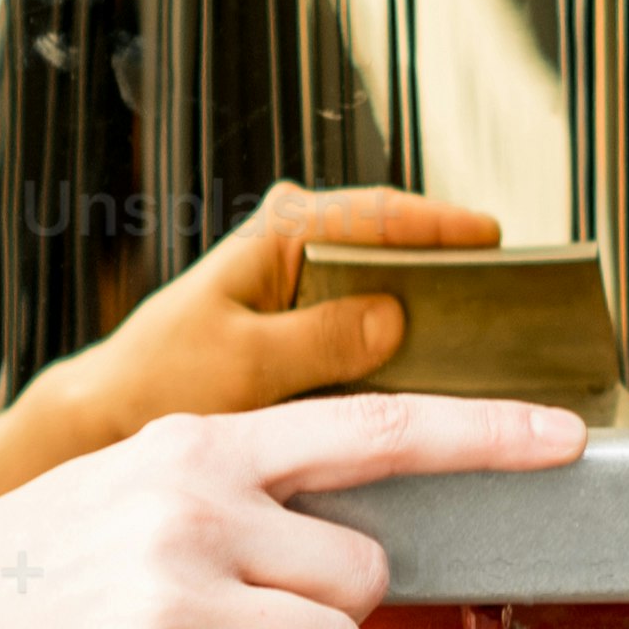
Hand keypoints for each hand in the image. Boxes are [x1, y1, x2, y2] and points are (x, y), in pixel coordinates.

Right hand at [0, 388, 579, 628]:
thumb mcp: (105, 491)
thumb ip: (215, 489)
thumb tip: (317, 508)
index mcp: (190, 448)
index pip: (370, 427)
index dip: (482, 435)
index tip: (566, 436)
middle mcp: (192, 509)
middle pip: (368, 578)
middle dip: (320, 618)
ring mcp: (172, 599)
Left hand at [52, 186, 483, 430]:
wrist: (117, 415)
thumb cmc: (161, 380)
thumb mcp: (244, 362)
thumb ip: (319, 338)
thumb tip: (394, 317)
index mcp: (282, 231)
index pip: (379, 213)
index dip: (442, 225)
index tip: (495, 240)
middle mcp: (302, 245)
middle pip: (399, 248)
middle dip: (451, 273)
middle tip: (511, 305)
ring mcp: (311, 284)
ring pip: (394, 289)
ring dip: (434, 314)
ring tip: (488, 342)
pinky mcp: (314, 327)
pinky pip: (377, 327)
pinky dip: (407, 346)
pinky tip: (439, 376)